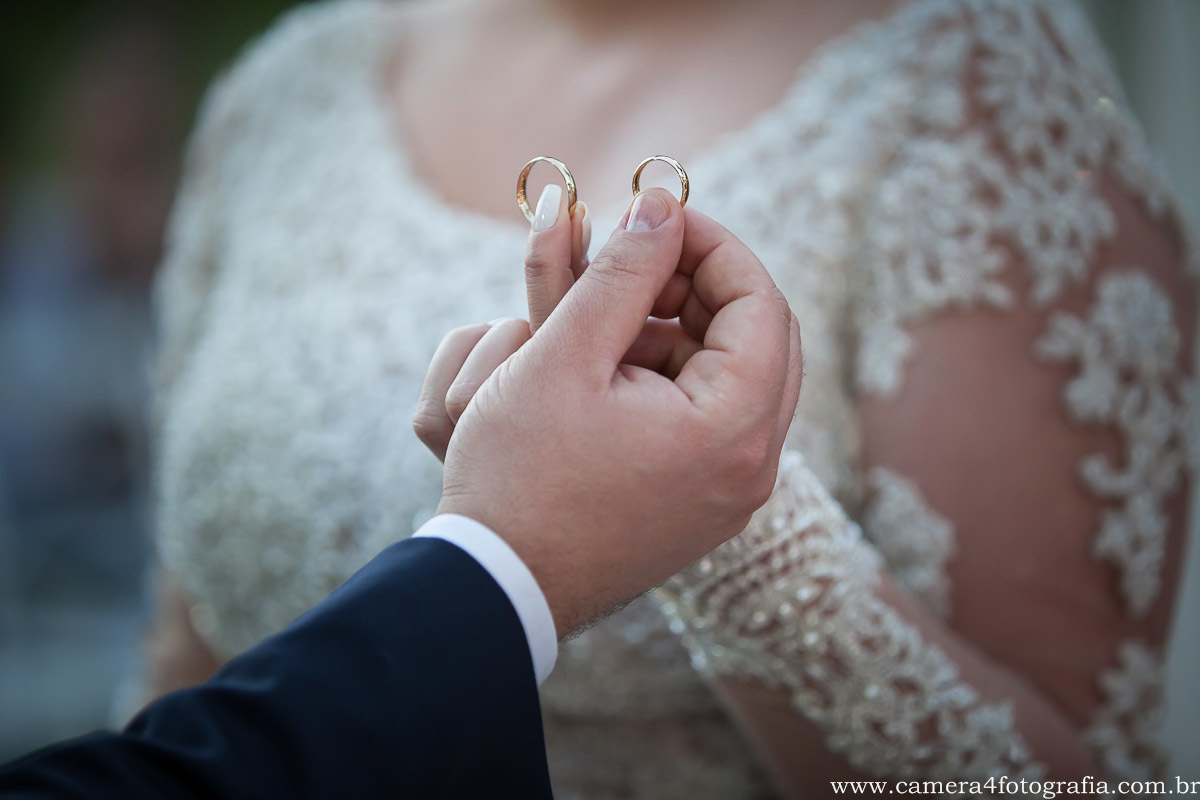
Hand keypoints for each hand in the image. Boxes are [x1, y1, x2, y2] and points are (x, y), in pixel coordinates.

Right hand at [414, 186, 801, 636]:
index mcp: (733, 429)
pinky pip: (706, 421)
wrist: (496, 587)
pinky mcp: (699, 509)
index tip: (653, 218)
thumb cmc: (519, 475)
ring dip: (677, 332)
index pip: (762, 302)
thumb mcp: (564, 355)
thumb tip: (661, 207)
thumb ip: (623, 272)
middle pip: (758, 339)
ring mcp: (729, 496)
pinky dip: (667, 380)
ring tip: (605, 318)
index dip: (711, 243)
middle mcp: (750, 468)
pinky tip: (607, 370)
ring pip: (730, 379)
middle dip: (697, 287)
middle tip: (634, 262)